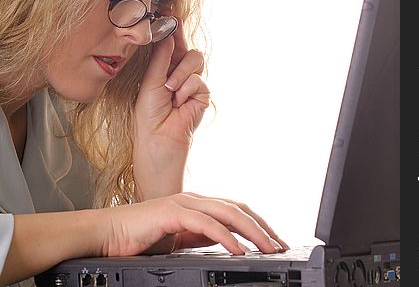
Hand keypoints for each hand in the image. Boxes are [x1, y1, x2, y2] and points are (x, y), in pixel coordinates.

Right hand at [100, 193, 288, 256]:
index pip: (235, 211)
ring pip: (228, 213)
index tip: (274, 241)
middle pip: (238, 208)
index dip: (257, 224)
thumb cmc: (137, 237)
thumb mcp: (176, 239)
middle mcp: (194, 200)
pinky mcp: (173, 212)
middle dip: (263, 226)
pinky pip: (206, 223)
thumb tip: (224, 243)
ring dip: (252, 230)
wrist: (106, 234)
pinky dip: (225, 236)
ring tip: (269, 247)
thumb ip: (198, 237)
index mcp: (197, 206)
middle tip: (281, 244)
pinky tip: (238, 249)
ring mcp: (184, 203)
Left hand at [133, 19, 209, 199]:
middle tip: (171, 22)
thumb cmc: (148, 117)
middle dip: (178, 37)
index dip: (170, 27)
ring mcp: (192, 83)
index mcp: (163, 69)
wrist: (158, 142)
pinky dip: (186, 89)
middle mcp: (179, 73)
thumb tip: (166, 35)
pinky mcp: (202, 94)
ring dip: (179, 74)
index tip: (167, 8)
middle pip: (185, 46)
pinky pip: (197, 80)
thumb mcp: (150, 83)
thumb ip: (160, 59)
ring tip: (169, 91)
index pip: (170, 44)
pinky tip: (179, 102)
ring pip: (194, 59)